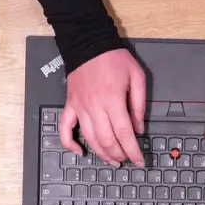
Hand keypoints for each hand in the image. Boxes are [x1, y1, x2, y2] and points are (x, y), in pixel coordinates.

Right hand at [60, 49, 146, 167]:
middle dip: (119, 154)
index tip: (139, 160)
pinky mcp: (70, 105)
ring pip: (90, 138)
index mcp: (113, 100)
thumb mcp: (136, 76)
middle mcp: (95, 107)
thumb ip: (139, 104)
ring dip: (101, 154)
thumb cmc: (113, 58)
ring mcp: (80, 108)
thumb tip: (139, 128)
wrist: (88, 44)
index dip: (133, 151)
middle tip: (127, 159)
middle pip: (107, 140)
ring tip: (112, 160)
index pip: (124, 133)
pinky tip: (80, 151)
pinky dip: (70, 143)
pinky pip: (65, 129)